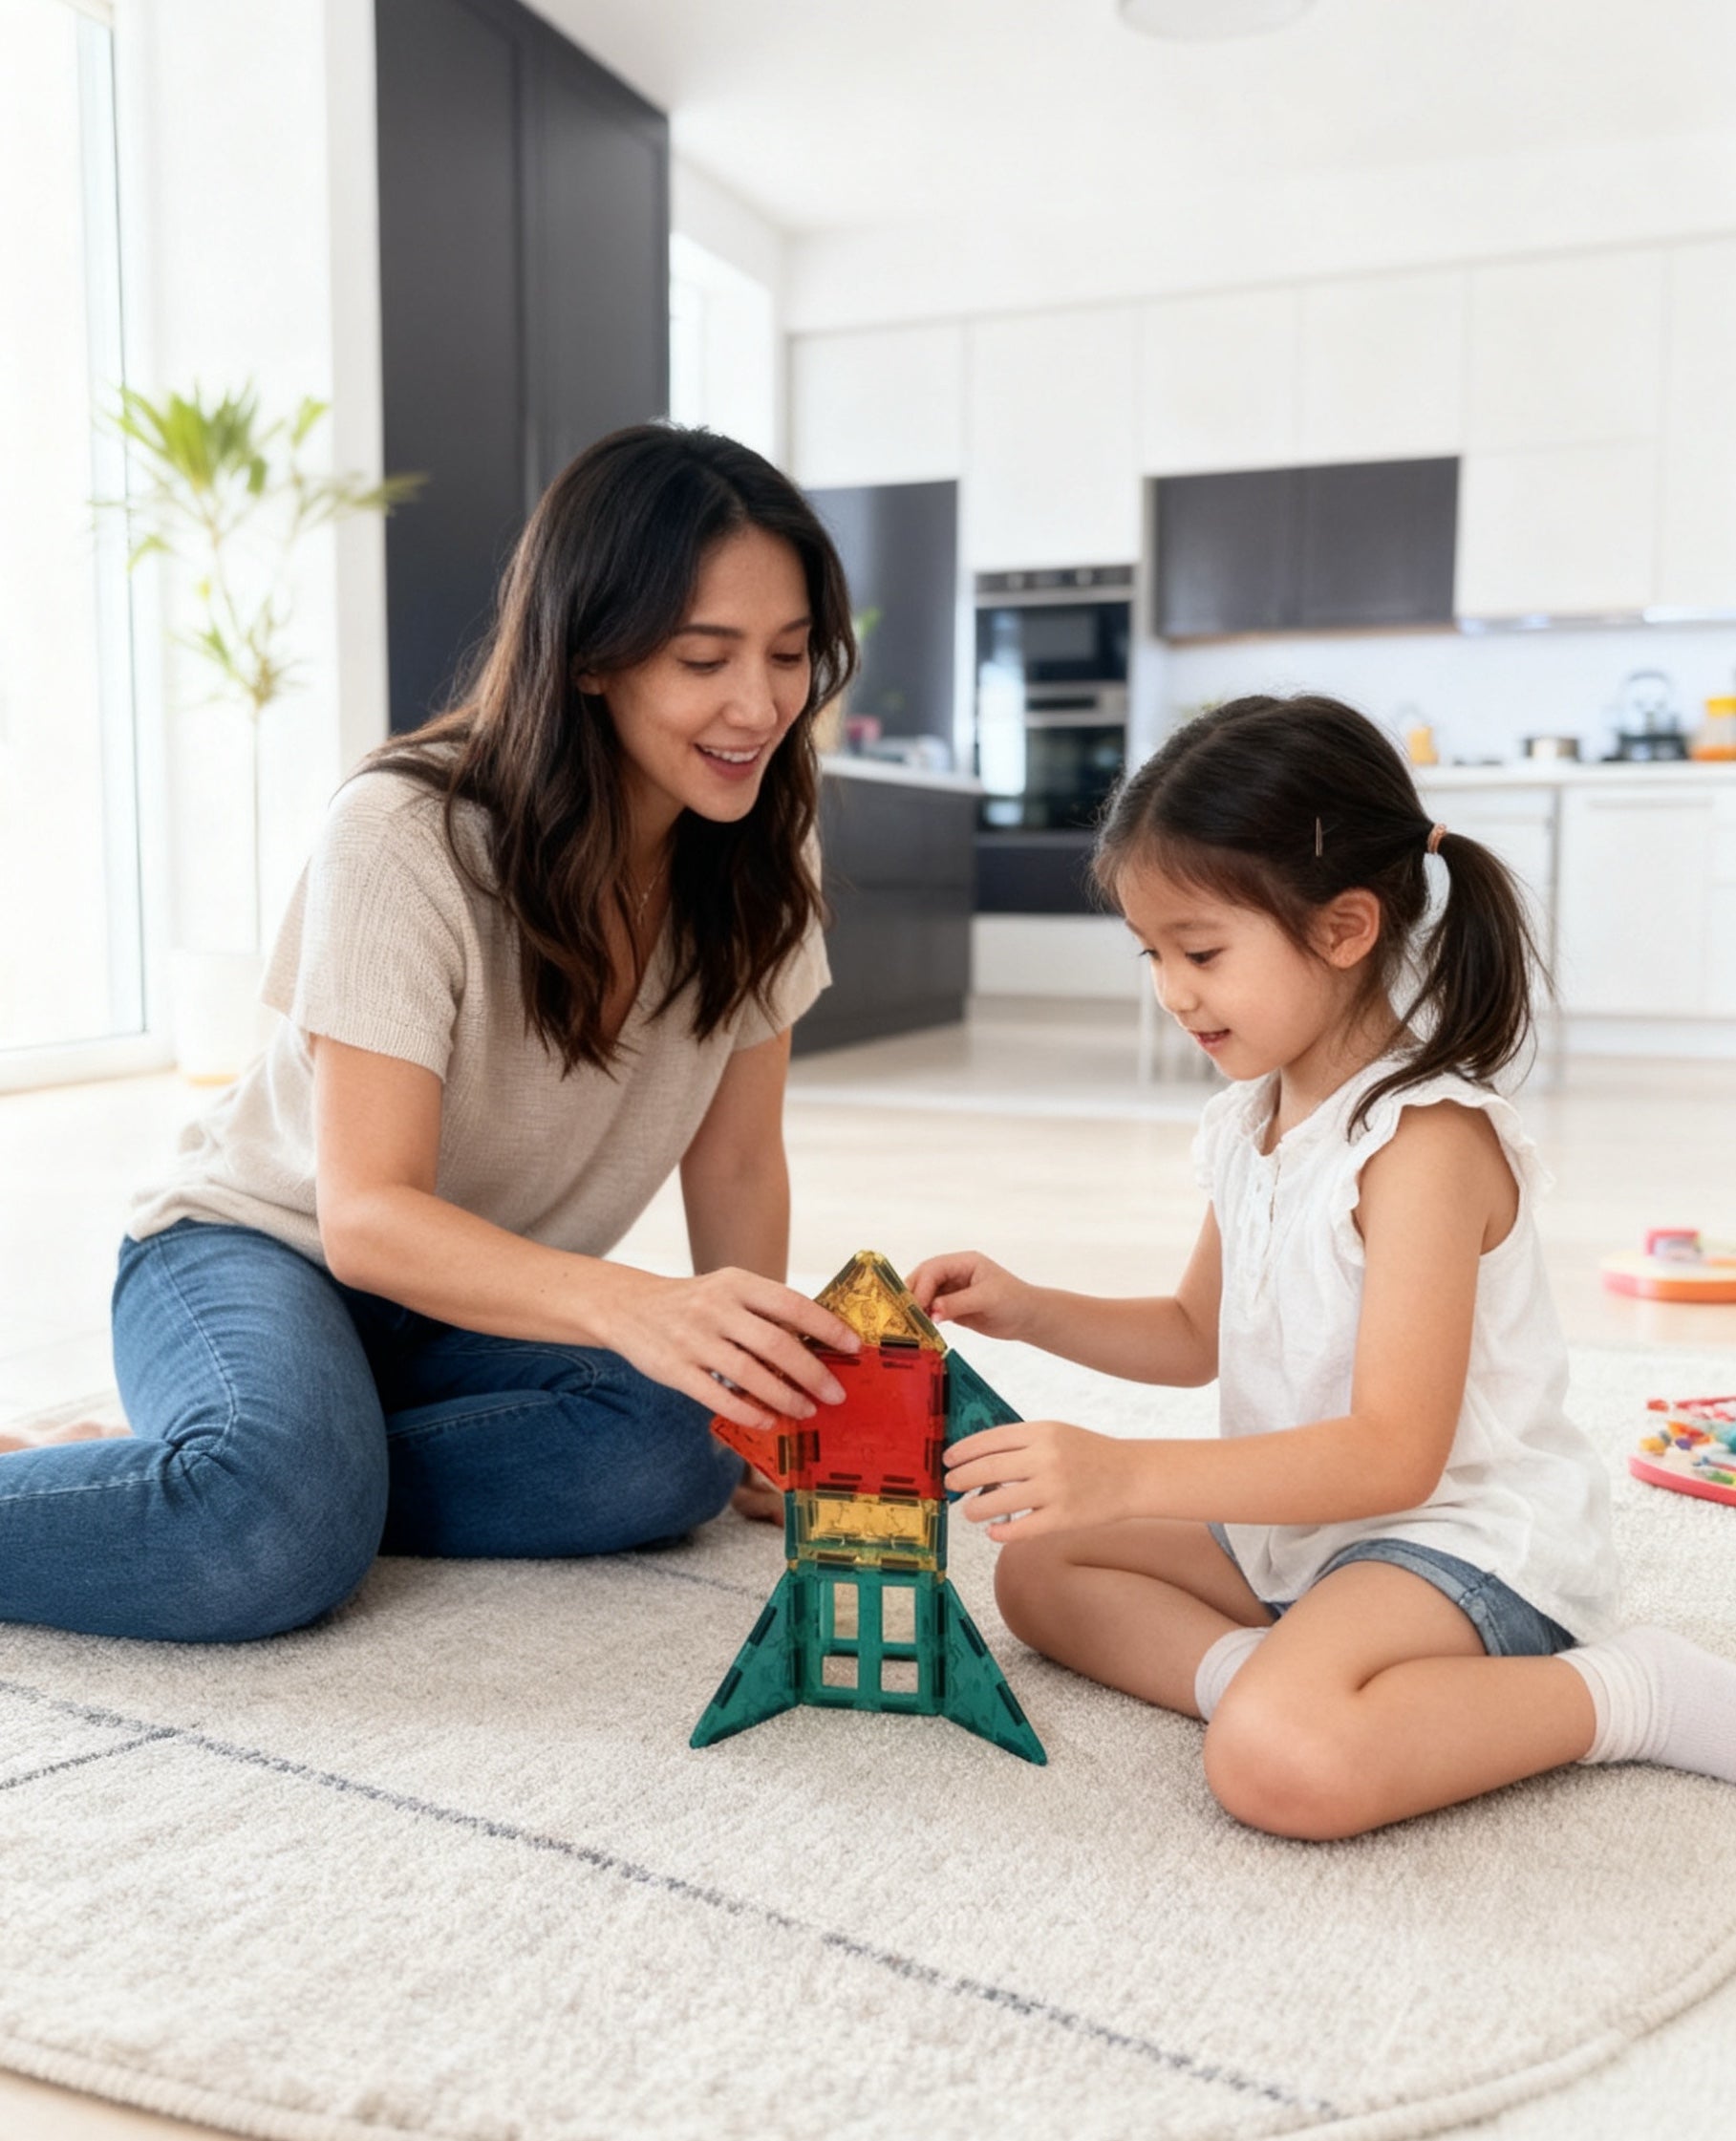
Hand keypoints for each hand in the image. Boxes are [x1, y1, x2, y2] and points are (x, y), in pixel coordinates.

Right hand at [594, 1265, 858, 1430]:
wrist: (629, 1307)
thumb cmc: (694, 1303)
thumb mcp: (729, 1291)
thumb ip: (766, 1311)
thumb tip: (820, 1343)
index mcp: (737, 1283)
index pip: (792, 1304)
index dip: (827, 1327)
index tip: (853, 1348)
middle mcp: (716, 1308)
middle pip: (777, 1343)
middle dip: (812, 1373)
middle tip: (836, 1394)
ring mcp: (694, 1339)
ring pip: (750, 1375)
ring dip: (785, 1398)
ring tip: (806, 1410)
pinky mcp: (675, 1369)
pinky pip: (718, 1397)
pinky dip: (748, 1413)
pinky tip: (767, 1422)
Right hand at [905, 1249, 1039, 1339]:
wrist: (1027, 1319)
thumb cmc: (1014, 1301)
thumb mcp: (987, 1299)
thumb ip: (958, 1303)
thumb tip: (932, 1312)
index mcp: (963, 1262)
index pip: (933, 1269)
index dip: (922, 1286)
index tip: (916, 1306)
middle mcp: (954, 1273)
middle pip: (924, 1279)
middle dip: (913, 1294)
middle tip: (905, 1314)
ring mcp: (951, 1290)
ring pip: (924, 1294)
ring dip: (916, 1307)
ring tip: (910, 1323)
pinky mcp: (951, 1307)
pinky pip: (931, 1309)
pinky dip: (923, 1317)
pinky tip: (919, 1327)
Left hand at [944, 1419, 1138, 1541]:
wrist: (1131, 1475)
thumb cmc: (1089, 1454)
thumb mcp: (1056, 1434)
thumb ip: (1022, 1443)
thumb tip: (977, 1458)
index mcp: (1042, 1432)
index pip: (990, 1439)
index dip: (963, 1451)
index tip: (948, 1460)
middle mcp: (1046, 1457)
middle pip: (988, 1468)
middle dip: (961, 1478)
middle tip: (951, 1485)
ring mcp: (1054, 1488)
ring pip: (999, 1501)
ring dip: (976, 1509)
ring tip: (968, 1513)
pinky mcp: (1063, 1517)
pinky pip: (1022, 1528)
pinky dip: (1002, 1531)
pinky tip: (993, 1531)